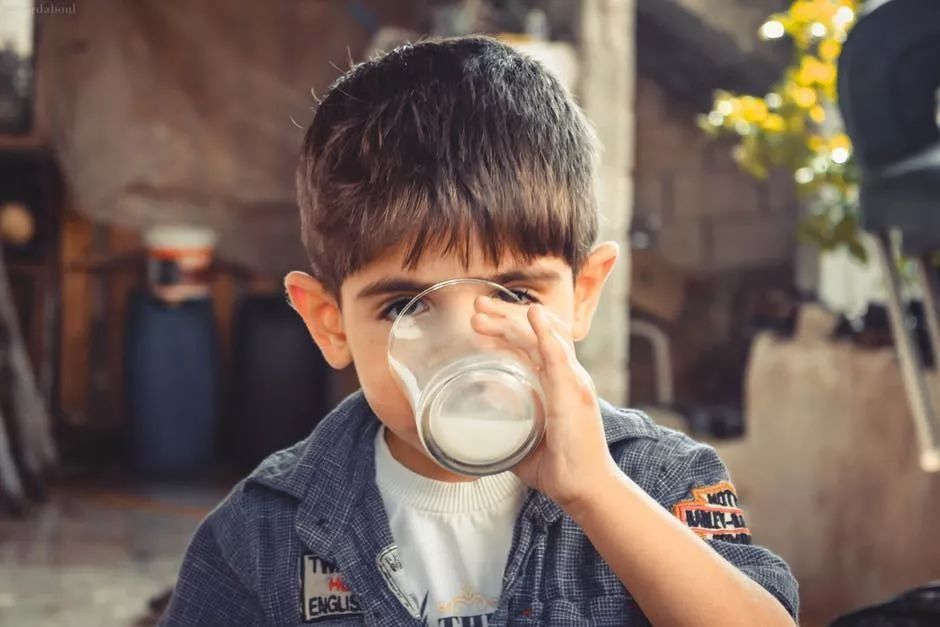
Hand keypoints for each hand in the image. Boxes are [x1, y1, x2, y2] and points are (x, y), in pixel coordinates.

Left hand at [470, 295, 620, 510]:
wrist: (585, 488)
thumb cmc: (559, 468)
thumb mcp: (522, 441)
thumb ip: (504, 430)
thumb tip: (474, 431)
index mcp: (559, 383)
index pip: (534, 343)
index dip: (509, 327)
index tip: (480, 321)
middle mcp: (569, 376)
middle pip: (538, 333)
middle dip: (505, 316)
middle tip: (476, 307)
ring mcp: (573, 383)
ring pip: (544, 337)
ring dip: (513, 320)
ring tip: (483, 312)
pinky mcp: (572, 394)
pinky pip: (559, 357)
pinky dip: (545, 334)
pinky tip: (533, 316)